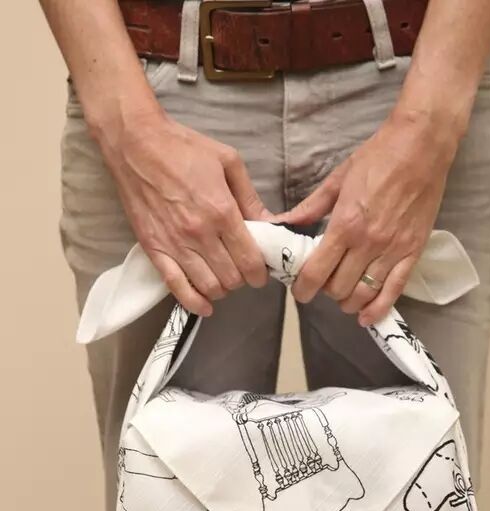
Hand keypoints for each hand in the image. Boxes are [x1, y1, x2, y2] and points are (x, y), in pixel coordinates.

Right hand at [97, 107, 271, 315]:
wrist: (135, 143)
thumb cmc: (183, 147)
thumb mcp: (228, 162)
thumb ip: (250, 197)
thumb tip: (271, 224)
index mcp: (222, 211)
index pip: (250, 260)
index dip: (260, 272)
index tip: (261, 270)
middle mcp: (200, 233)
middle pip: (232, 278)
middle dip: (243, 280)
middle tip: (242, 270)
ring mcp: (175, 244)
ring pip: (209, 286)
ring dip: (222, 289)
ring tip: (224, 278)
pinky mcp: (155, 249)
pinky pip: (177, 287)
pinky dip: (194, 302)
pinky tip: (205, 305)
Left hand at [271, 109, 458, 325]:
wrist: (421, 146)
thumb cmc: (378, 157)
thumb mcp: (337, 179)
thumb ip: (310, 208)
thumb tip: (284, 223)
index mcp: (345, 224)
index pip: (316, 272)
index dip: (303, 289)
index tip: (299, 291)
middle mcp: (368, 243)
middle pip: (339, 288)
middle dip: (326, 292)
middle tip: (323, 283)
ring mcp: (393, 250)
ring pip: (364, 294)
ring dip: (349, 302)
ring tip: (343, 296)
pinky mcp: (413, 252)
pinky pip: (394, 290)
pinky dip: (378, 309)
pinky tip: (366, 317)